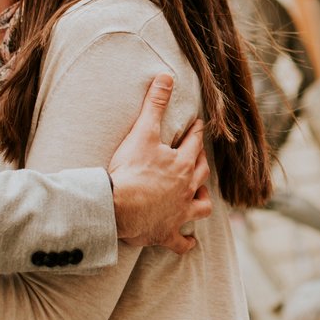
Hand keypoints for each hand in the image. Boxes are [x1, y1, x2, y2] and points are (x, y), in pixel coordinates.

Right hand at [108, 74, 212, 253]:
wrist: (118, 207)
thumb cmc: (131, 170)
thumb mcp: (143, 132)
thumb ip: (155, 104)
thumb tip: (165, 76)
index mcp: (182, 164)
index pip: (194, 143)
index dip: (196, 132)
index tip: (198, 124)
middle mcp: (186, 189)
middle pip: (201, 173)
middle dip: (201, 163)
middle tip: (199, 156)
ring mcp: (179, 213)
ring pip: (200, 207)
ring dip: (202, 201)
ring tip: (200, 196)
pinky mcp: (166, 233)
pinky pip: (181, 241)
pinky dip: (186, 242)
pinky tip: (190, 243)